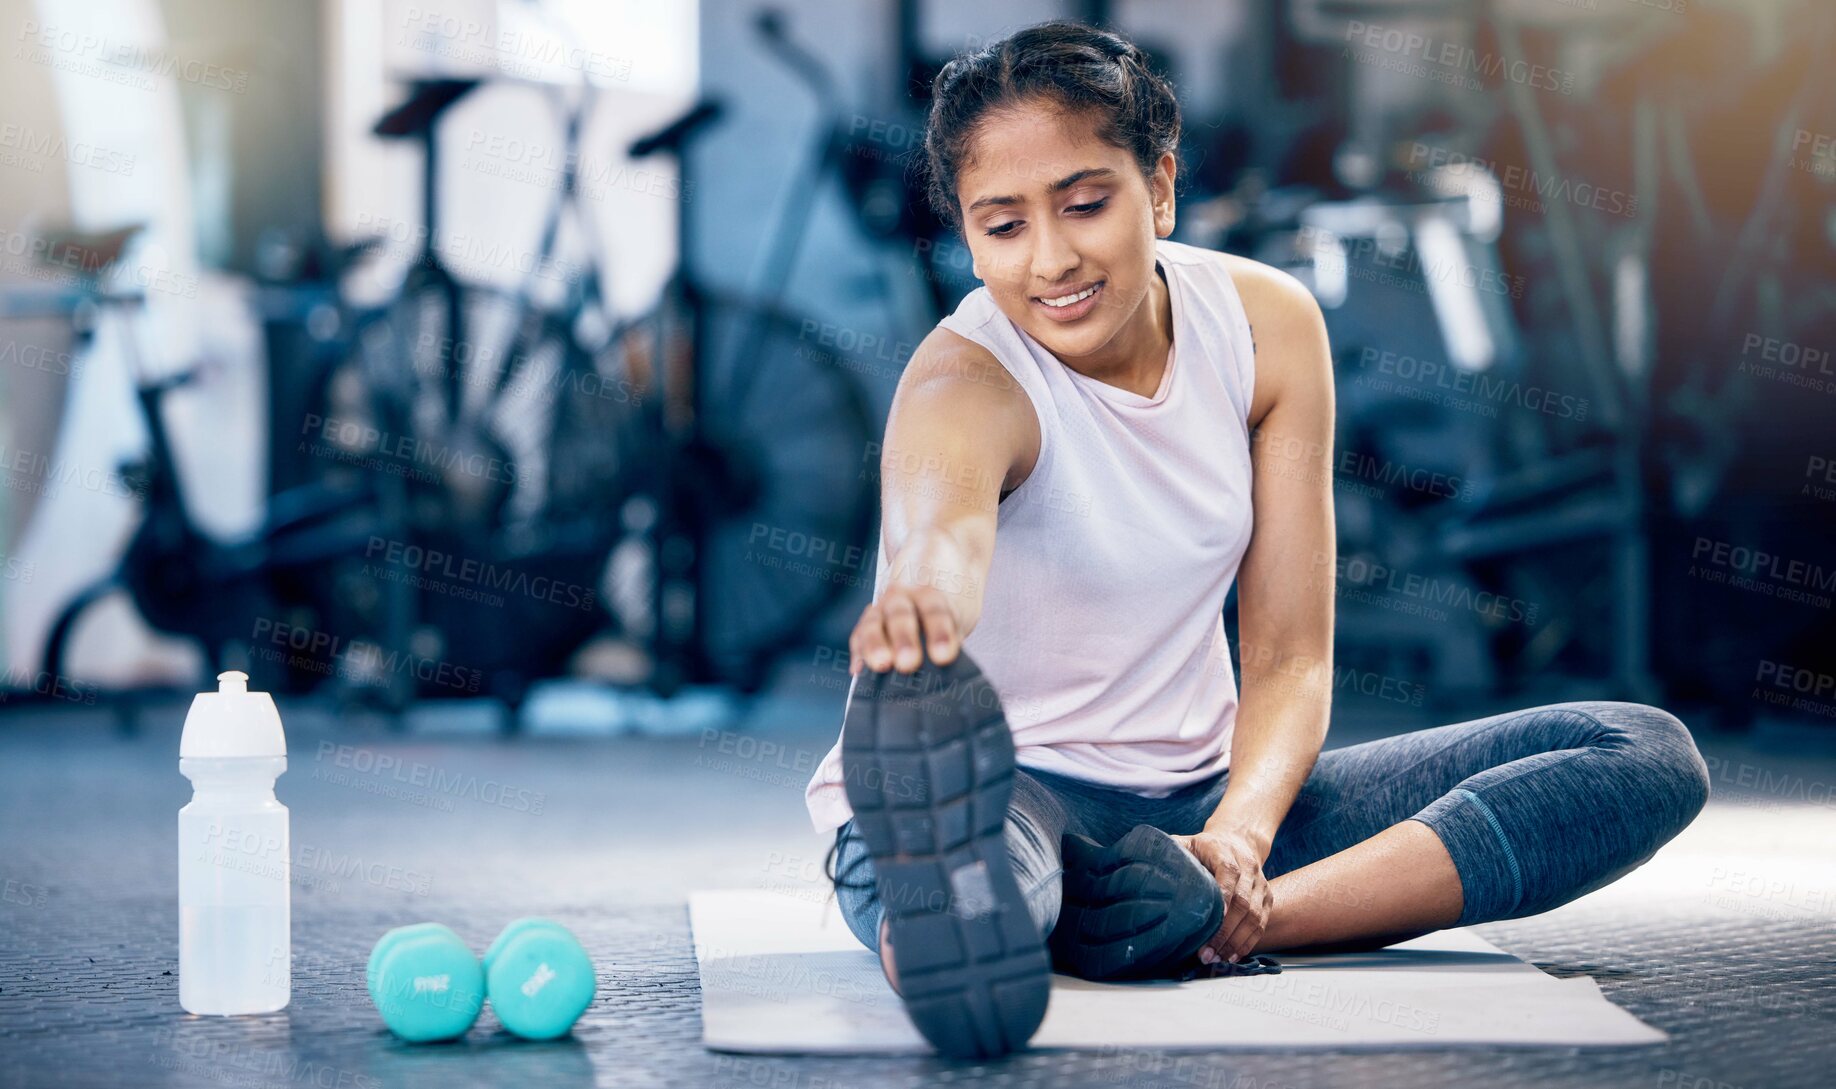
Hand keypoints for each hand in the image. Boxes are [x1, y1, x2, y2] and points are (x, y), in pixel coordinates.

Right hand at [849, 583, 963, 673]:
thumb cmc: (949, 607)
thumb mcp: (959, 615)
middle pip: (900, 615)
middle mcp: (903, 597)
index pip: (935, 610)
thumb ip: (951, 638)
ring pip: (873, 623)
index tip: (943, 656)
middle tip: (908, 663)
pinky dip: (858, 653)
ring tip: (881, 665)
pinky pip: (859, 636)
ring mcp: (882, 609)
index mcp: (931, 592)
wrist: (936, 579)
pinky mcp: (869, 623)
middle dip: (903, 639)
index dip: (939, 632)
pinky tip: (859, 670)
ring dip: (874, 646)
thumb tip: (944, 667)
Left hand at [1169, 827, 1272, 964]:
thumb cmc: (1205, 847)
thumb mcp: (1186, 842)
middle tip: (1206, 952)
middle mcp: (1248, 867)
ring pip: (1254, 916)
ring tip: (1217, 958)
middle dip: (1225, 931)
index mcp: (1224, 851)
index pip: (1229, 872)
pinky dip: (1247, 942)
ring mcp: (1259, 884)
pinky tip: (1232, 955)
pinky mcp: (1266, 898)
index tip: (1215, 916)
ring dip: (1236, 941)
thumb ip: (1171, 851)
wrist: (1238, 841)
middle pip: (1243, 901)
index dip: (1224, 895)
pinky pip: (1261, 924)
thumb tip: (1147, 863)